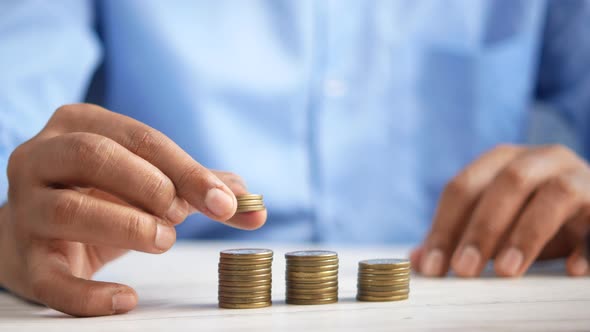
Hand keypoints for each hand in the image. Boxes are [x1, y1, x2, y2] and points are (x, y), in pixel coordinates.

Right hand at [0, 104, 266, 315]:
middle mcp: (41, 157)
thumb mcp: (150, 181)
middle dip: (150, 185)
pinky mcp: (23, 259)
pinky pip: (51, 279)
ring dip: (128, 226)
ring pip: (70, 209)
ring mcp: (25, 208)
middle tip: (181, 216)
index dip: (186, 170)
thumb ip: (199, 189)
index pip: (140, 138)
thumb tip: (255, 208)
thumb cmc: (104, 195)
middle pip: (95, 156)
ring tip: (163, 241)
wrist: (40, 232)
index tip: (224, 202)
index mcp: (79, 124)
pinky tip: (126, 298)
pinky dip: (89, 293)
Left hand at [412, 144, 589, 277]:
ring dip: (527, 234)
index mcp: (502, 161)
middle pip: (506, 184)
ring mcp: (578, 176)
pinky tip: (572, 270)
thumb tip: (418, 260)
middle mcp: (540, 159)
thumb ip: (459, 236)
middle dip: (482, 228)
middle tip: (465, 270)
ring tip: (507, 270)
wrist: (589, 210)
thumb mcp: (495, 225)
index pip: (463, 188)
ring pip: (555, 194)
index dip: (444, 227)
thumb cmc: (534, 217)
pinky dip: (587, 245)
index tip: (433, 267)